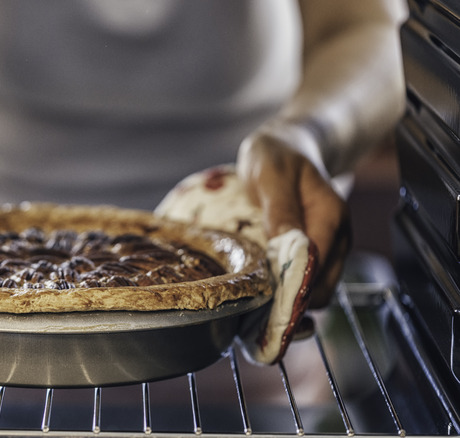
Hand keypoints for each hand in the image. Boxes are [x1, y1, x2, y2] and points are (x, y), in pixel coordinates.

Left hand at [236, 128, 350, 307]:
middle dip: (291, 303)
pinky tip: (263, 294)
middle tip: (253, 311)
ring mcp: (329, 248)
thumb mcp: (272, 175)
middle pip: (321, 288)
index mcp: (331, 216)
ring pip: (316, 291)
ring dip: (289, 302)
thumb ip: (280, 209)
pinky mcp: (316, 254)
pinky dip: (288, 293)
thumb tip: (286, 246)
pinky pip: (307, 283)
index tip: (263, 302)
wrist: (287, 146)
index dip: (292, 288)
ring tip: (255, 307)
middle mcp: (337, 237)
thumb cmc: (277, 157)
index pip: (318, 266)